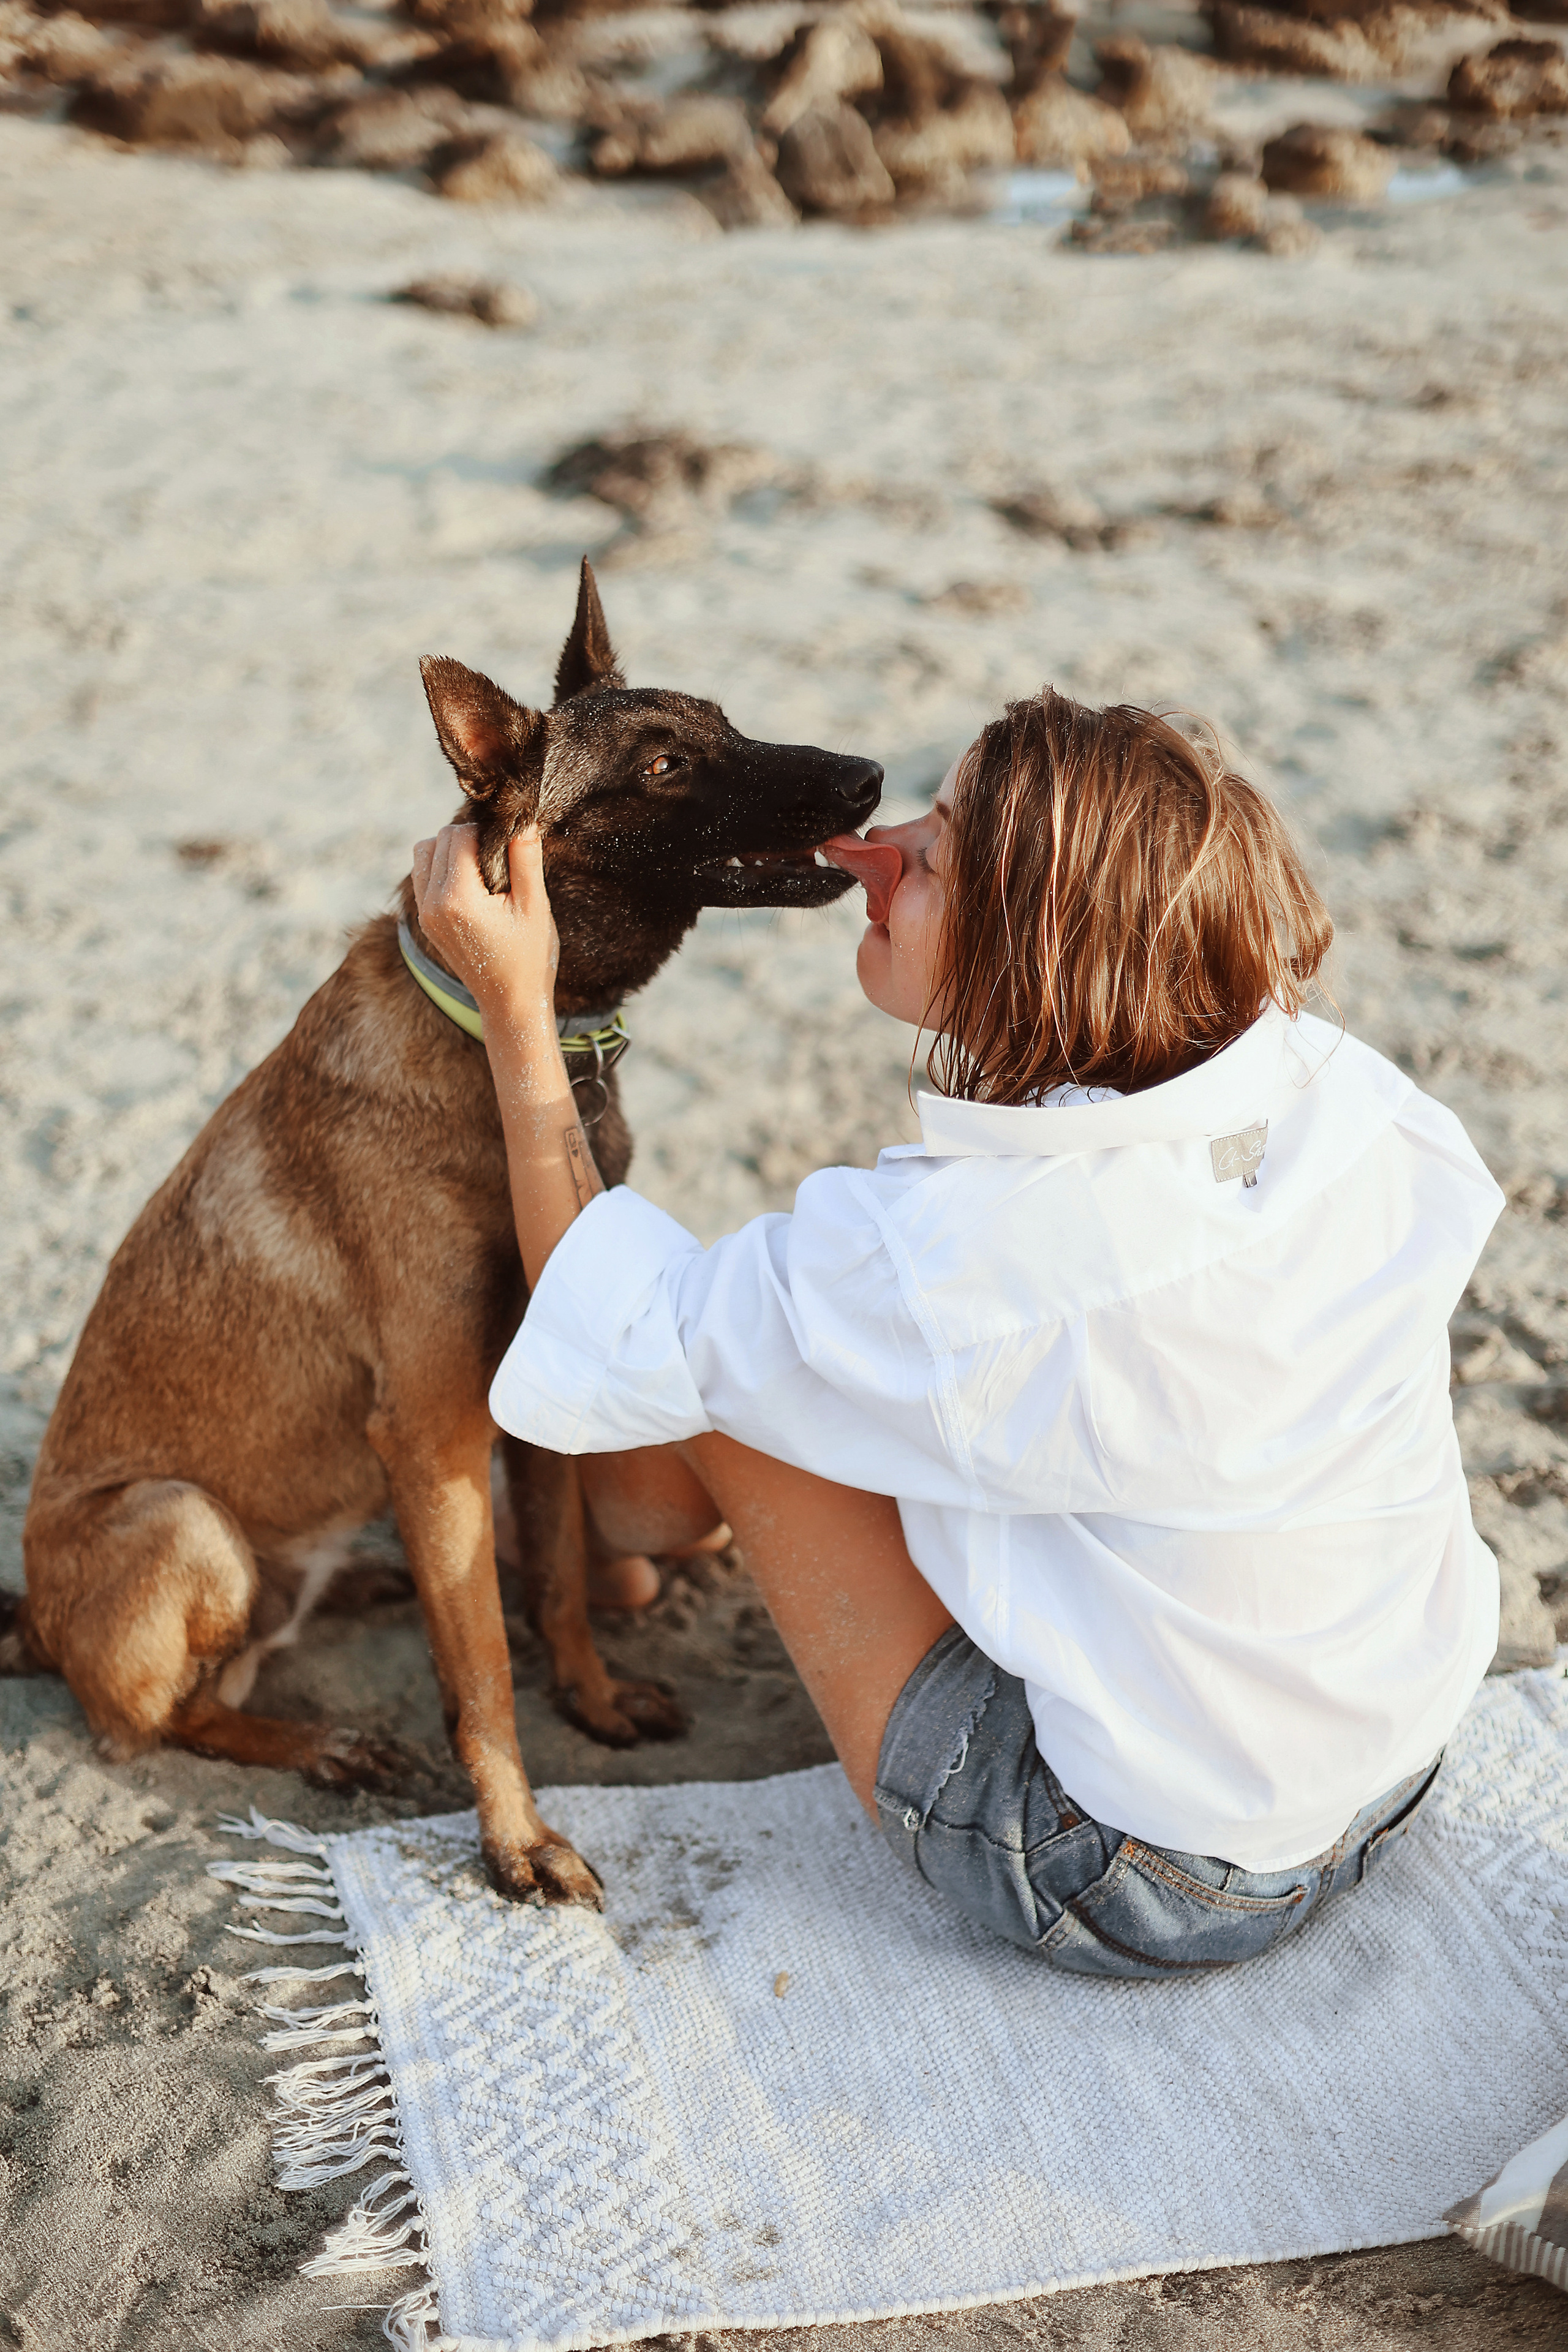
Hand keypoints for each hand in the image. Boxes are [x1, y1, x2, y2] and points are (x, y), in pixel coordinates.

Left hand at [410, 823, 557, 1023]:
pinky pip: (422, 874)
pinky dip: (441, 867)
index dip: (488, 832)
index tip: (511, 850)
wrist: (510, 1003)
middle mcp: (432, 903)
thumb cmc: (529, 957)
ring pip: (424, 852)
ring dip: (451, 849)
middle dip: (470, 838)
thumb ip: (526, 859)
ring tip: (482, 868)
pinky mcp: (425, 919)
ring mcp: (425, 913)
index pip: (461, 835)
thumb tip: (523, 819)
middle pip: (441, 838)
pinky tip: (470, 883)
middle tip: (501, 861)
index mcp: (458, 898)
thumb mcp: (534, 906)